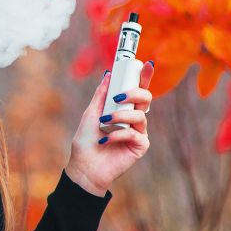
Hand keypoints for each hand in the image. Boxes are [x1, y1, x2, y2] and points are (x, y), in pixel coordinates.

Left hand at [66, 62, 154, 195]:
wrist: (84, 167)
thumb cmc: (86, 143)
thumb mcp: (91, 114)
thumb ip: (101, 95)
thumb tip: (108, 74)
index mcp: (124, 109)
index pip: (137, 90)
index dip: (144, 77)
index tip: (146, 63)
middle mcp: (134, 119)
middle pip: (146, 98)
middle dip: (134, 92)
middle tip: (119, 96)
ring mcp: (139, 132)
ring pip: (140, 115)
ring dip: (120, 116)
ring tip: (105, 122)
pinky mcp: (140, 146)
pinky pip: (134, 133)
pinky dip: (117, 134)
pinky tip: (105, 140)